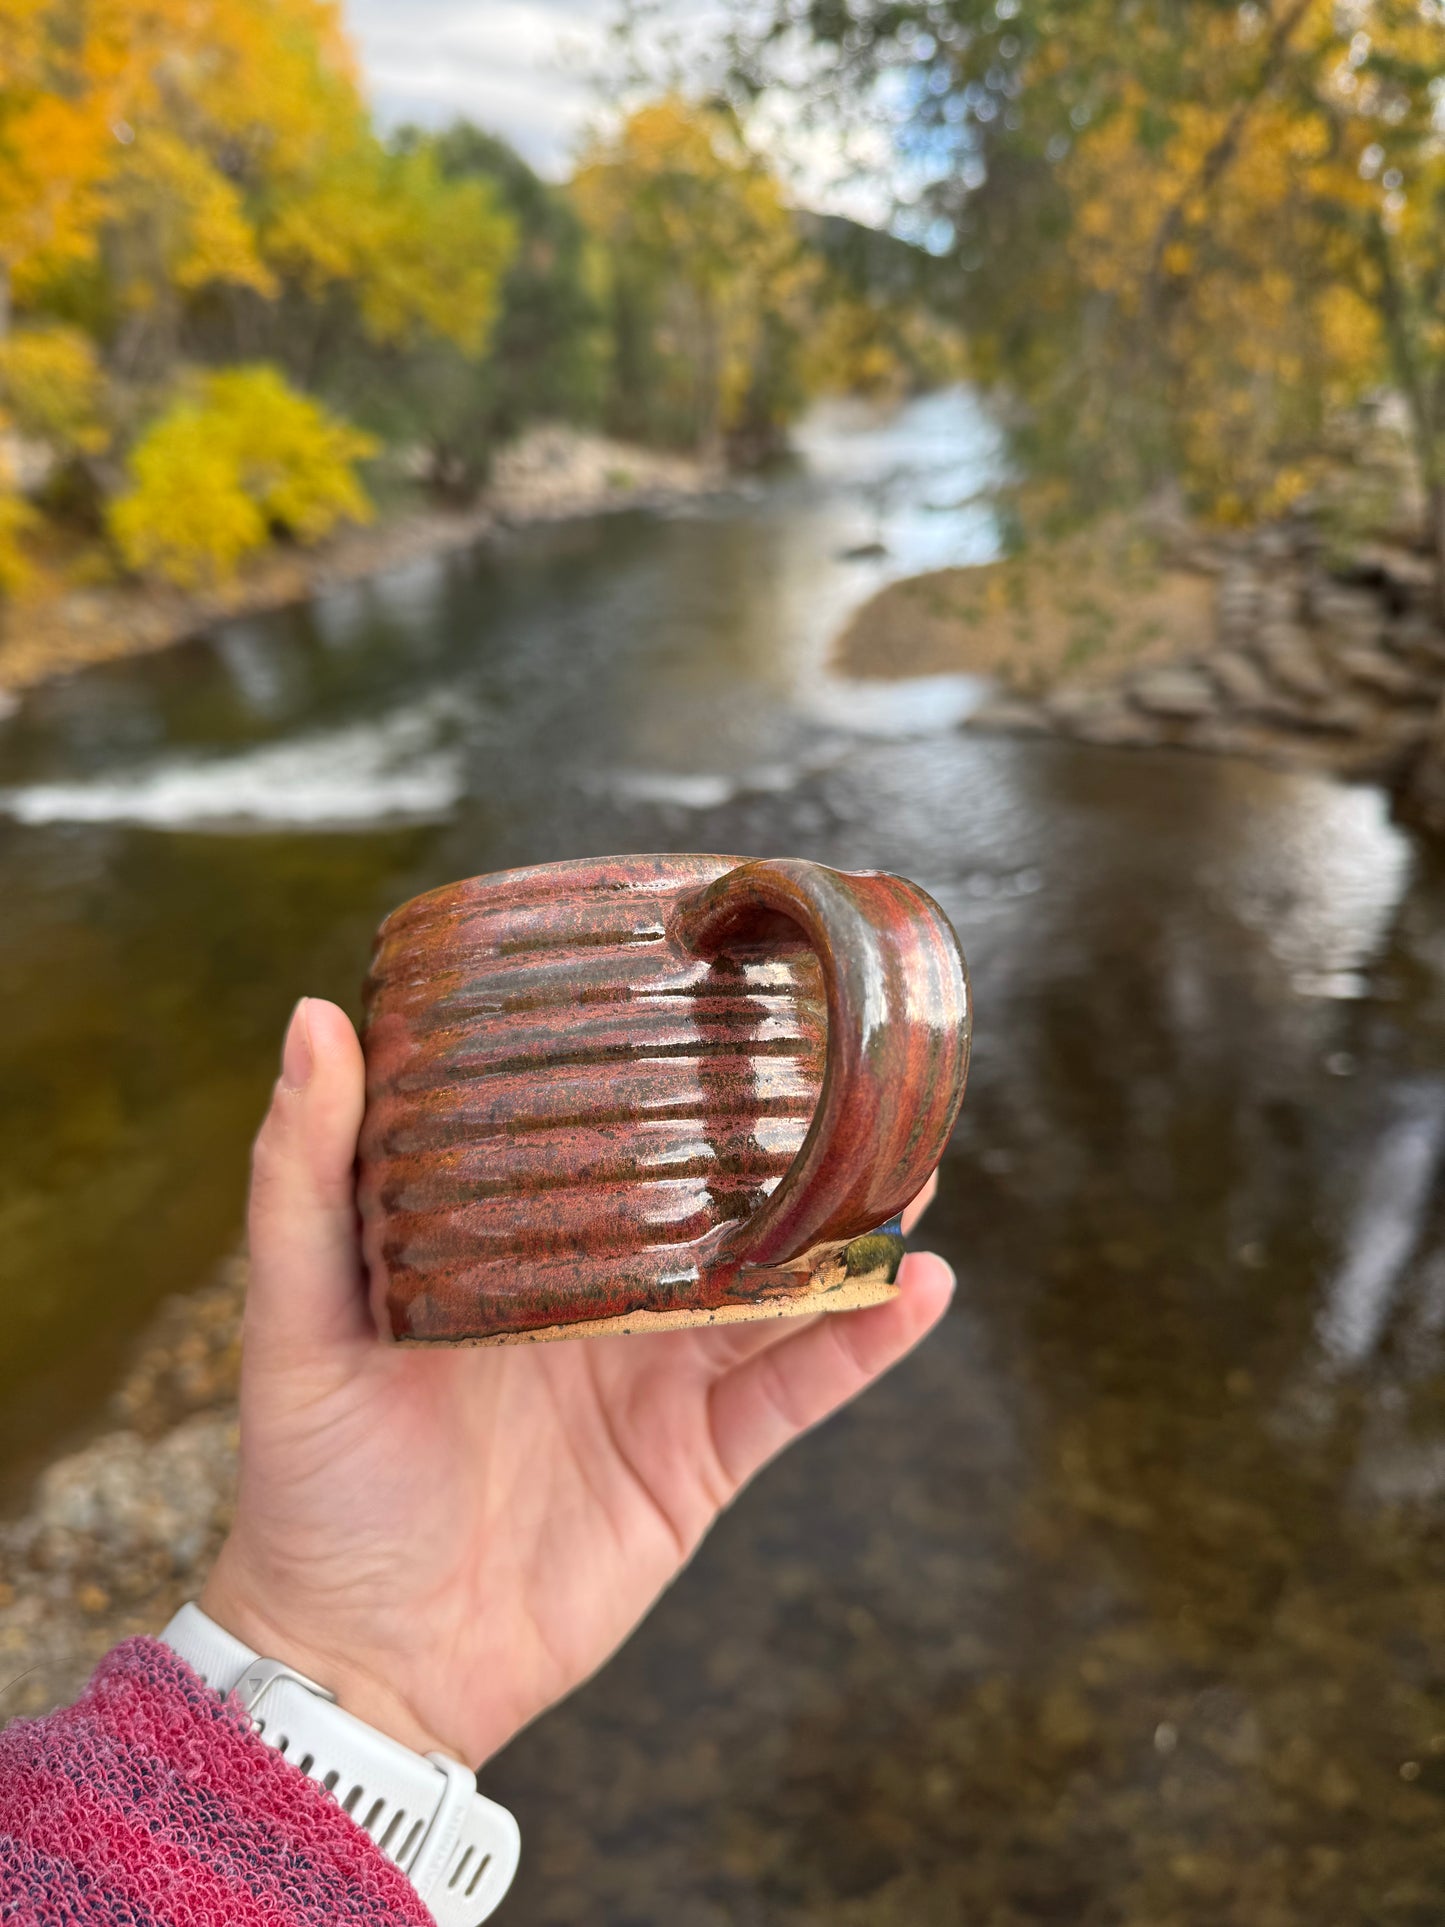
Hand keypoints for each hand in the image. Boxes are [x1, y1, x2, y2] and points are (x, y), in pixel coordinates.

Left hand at [202, 998, 953, 1765]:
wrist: (363, 1664)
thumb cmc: (311, 1485)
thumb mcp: (296, 1319)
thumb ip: (301, 1178)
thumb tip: (313, 1017)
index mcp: (521, 1248)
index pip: (614, 1142)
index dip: (673, 1077)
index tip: (727, 999)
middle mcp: (604, 1298)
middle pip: (718, 1202)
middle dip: (789, 1142)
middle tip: (857, 1071)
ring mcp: (659, 1378)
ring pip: (778, 1284)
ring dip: (848, 1228)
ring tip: (915, 1161)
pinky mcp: (700, 1462)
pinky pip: (797, 1390)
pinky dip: (861, 1343)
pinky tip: (919, 1286)